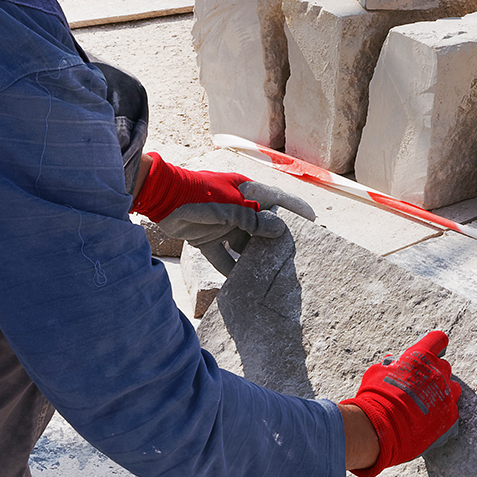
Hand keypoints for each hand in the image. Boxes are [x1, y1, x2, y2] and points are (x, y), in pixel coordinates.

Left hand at [133, 153, 315, 272]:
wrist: (162, 198)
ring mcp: (222, 225)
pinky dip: (230, 269)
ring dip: (253, 259)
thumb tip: (280, 231)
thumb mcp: (231, 208)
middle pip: (262, 228)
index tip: (314, 222)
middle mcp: (238, 209)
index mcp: (247, 193)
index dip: (296, 210)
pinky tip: (241, 283)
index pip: (279, 201)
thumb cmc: (199, 195)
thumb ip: (256, 220)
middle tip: (293, 259)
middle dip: (275, 242)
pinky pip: (222, 257)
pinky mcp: (207, 239)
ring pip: (243, 245)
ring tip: (270, 275)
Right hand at [344, 331, 458, 476]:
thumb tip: (392, 363)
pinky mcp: (450, 416)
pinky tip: (428, 421)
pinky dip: (441, 415)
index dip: (434, 345)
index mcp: (421, 356)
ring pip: (453, 389)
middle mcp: (438, 372)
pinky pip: (451, 411)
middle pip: (444, 366)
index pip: (437, 340)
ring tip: (427, 403)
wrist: (382, 426)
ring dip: (443, 393)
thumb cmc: (376, 396)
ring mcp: (447, 394)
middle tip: (419, 385)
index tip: (430, 352)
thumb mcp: (377, 373)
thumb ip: (390, 366)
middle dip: (434, 374)